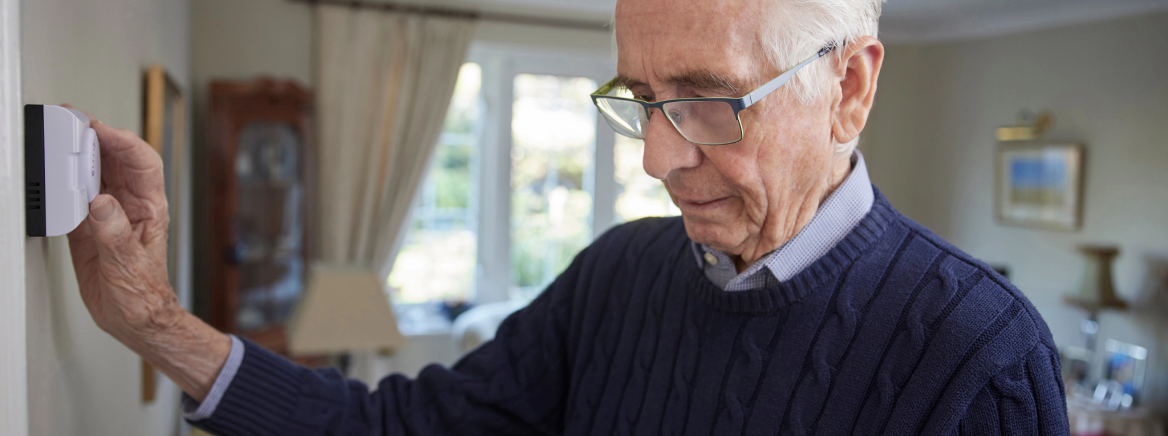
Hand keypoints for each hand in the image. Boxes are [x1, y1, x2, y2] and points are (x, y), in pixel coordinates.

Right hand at [65, 108, 176, 341]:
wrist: (133, 319)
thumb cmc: (143, 295)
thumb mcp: (129, 267)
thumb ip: (115, 234)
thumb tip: (101, 203)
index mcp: (150, 209)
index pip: (143, 163)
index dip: (124, 141)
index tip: (100, 130)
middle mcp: (130, 206)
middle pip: (116, 160)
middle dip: (97, 137)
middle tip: (72, 124)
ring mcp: (108, 214)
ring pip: (94, 174)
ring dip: (77, 157)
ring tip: (59, 141)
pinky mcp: (87, 225)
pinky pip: (73, 195)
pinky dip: (61, 184)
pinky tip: (52, 177)